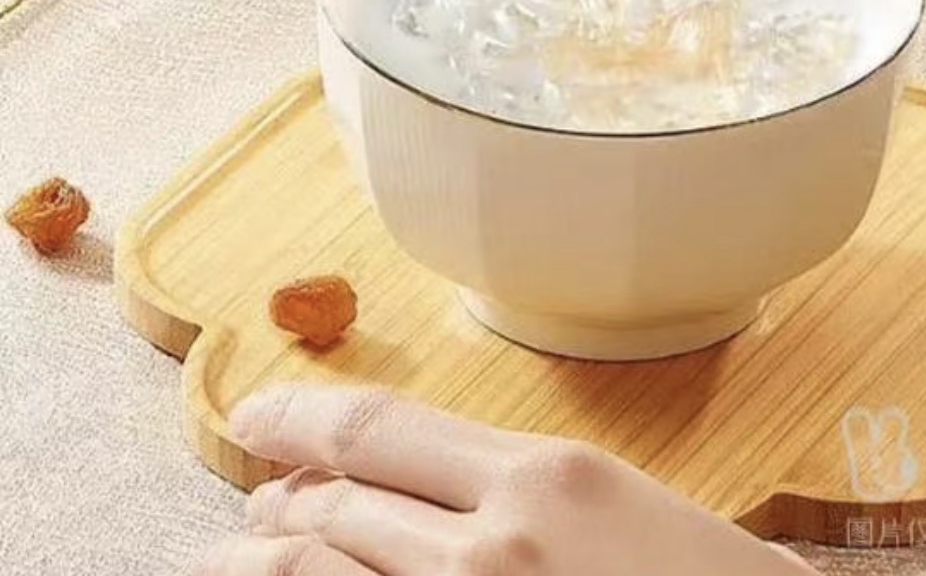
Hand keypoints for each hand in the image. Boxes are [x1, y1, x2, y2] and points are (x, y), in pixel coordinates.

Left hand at [198, 384, 816, 575]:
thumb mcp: (629, 513)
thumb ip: (530, 494)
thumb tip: (434, 490)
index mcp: (552, 476)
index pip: (382, 428)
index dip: (299, 418)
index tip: (257, 417)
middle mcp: (496, 541)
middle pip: (337, 502)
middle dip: (278, 499)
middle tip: (256, 502)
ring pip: (318, 570)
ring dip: (265, 557)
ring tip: (244, 550)